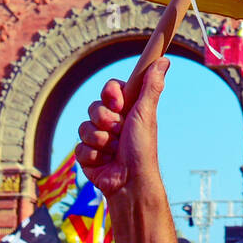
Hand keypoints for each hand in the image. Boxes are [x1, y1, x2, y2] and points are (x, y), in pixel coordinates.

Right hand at [75, 58, 168, 202]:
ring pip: (85, 127)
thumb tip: (164, 60)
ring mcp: (98, 138)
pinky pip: (79, 147)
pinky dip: (93, 156)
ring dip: (101, 141)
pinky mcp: (88, 155)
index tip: (118, 103)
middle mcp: (111, 121)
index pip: (109, 89)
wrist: (130, 182)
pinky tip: (104, 162)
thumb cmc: (142, 148)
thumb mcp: (146, 113)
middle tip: (120, 132)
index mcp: (126, 109)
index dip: (111, 94)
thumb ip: (151, 85)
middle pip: (94, 107)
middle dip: (106, 121)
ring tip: (113, 151)